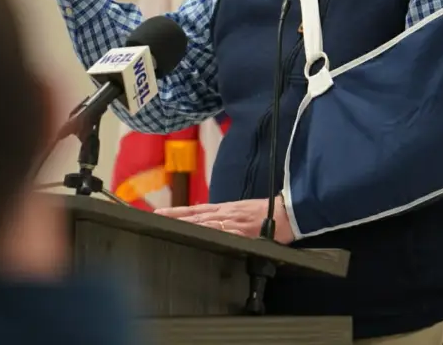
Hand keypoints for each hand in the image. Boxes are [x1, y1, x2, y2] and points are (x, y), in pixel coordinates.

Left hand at [154, 197, 295, 243]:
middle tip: (155, 217)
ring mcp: (232, 222)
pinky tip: (195, 234)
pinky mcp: (242, 231)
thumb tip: (207, 221)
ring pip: (204, 222)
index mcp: (225, 209)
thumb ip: (224, 216)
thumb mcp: (241, 210)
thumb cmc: (266, 213)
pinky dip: (207, 232)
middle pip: (195, 215)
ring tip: (166, 223)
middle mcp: (225, 214)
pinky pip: (221, 232)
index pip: (195, 210)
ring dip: (184, 223)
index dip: (177, 212)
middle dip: (174, 217)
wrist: (287, 214)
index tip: (159, 213)